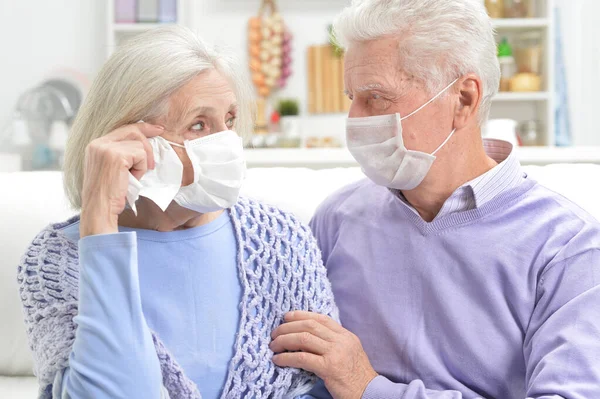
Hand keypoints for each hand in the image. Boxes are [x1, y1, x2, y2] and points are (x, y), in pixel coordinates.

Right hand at [80, 122, 163, 236]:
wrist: (99, 209)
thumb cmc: (108, 194)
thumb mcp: (111, 169)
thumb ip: (120, 154)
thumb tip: (142, 145)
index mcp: (95, 145)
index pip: (123, 128)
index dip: (142, 128)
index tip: (157, 129)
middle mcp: (98, 143)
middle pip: (133, 131)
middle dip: (148, 144)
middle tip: (151, 162)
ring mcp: (106, 148)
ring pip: (139, 145)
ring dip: (141, 163)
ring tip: (131, 177)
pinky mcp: (116, 156)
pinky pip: (140, 155)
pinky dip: (141, 169)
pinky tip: (131, 179)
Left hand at [270, 311, 377, 398]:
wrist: (370, 393)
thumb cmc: (357, 376)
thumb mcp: (349, 352)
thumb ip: (333, 342)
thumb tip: (307, 336)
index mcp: (346, 335)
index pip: (320, 318)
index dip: (300, 315)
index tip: (286, 317)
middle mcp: (341, 340)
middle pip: (309, 325)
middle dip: (287, 327)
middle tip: (274, 333)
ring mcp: (336, 353)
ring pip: (303, 338)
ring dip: (284, 340)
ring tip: (273, 346)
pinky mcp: (329, 368)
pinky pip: (302, 358)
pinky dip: (286, 357)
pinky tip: (278, 360)